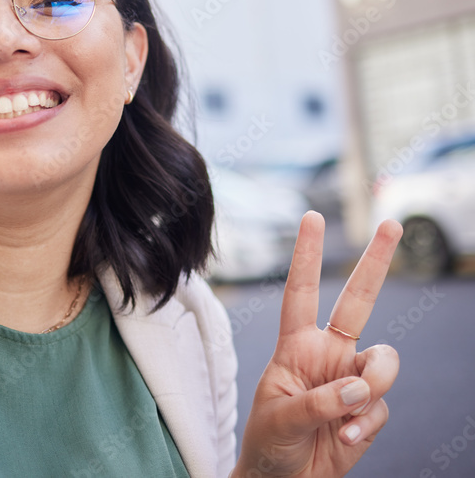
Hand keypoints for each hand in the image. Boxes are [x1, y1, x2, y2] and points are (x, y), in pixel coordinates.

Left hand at [233, 211, 402, 477]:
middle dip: (374, 263)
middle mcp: (328, 355)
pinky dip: (363, 426)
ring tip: (343, 416)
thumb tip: (358, 387)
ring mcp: (351, 381)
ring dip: (371, 387)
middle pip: (358, 302)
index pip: (301, 292)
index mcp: (296, 346)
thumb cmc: (269, 443)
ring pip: (384, 362)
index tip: (312, 217)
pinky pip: (381, 407)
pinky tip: (341, 440)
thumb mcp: (279, 418)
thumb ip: (318, 401)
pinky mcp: (368, 411)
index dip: (306, 256)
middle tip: (391, 224)